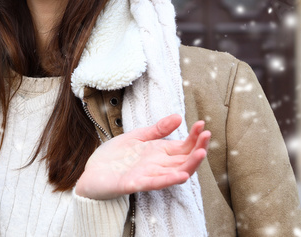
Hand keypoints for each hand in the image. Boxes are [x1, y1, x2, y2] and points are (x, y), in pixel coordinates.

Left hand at [75, 114, 209, 200]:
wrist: (92, 172)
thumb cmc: (114, 157)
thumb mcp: (137, 137)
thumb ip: (157, 130)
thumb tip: (178, 117)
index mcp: (159, 154)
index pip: (184, 147)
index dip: (194, 137)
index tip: (202, 124)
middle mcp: (157, 166)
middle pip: (184, 160)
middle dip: (198, 149)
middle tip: (207, 136)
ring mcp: (147, 176)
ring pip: (174, 173)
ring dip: (189, 165)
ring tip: (201, 153)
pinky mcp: (134, 184)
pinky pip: (154, 183)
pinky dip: (168, 180)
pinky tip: (181, 175)